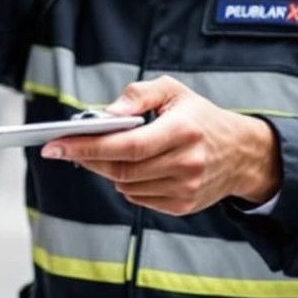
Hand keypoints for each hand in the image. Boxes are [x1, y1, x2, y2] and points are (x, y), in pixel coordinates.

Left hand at [41, 76, 280, 216]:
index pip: (126, 144)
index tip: (55, 144)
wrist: (242, 154)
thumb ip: (137, 95)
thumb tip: (106, 114)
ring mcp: (185, 189)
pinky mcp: (182, 206)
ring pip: (125, 185)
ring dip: (107, 170)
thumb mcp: (173, 91)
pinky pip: (138, 198)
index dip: (87, 146)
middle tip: (66, 146)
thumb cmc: (201, 117)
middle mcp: (186, 163)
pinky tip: (133, 167)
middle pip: (121, 169)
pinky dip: (127, 182)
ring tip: (106, 152)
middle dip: (88, 158)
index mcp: (183, 131)